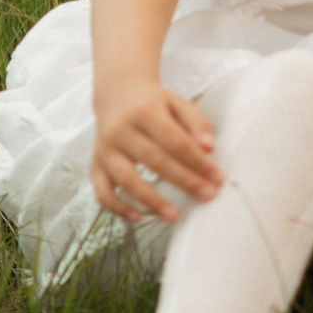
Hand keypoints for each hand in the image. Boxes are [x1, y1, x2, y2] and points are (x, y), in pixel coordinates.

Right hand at [90, 77, 218, 223]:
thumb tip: (209, 148)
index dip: (197, 161)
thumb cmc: (153, 103)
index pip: (174, 140)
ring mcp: (105, 149)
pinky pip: (102, 190)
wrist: (116, 94)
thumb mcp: (177, 103)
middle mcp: (120, 130)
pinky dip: (117, 207)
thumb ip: (196, 122)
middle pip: (154, 159)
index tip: (217, 178)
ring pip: (126, 178)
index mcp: (144, 111)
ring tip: (174, 215)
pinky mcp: (95, 164)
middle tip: (207, 196)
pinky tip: (138, 217)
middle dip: (184, 180)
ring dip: (150, 200)